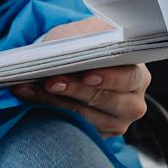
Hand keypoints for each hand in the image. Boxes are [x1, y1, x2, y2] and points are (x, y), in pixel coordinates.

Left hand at [11, 16, 149, 136]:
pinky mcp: (98, 134)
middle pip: (106, 100)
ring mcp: (117, 121)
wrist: (77, 61)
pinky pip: (75, 127)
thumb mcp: (86, 34)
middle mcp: (133, 102)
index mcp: (137, 74)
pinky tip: (30, 97)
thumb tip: (67, 49)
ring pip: (87, 117)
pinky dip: (50, 111)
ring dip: (55, 102)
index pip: (128, 78)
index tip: (86, 76)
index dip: (108, 78)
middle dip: (75, 90)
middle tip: (50, 82)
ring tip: (30, 88)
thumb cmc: (85, 45)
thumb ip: (81, 40)